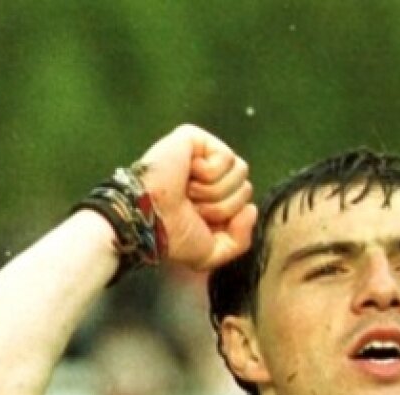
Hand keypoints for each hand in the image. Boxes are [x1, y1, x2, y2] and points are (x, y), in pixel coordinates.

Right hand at [136, 125, 257, 271]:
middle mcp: (208, 172)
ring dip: (214, 192)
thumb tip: (251, 209)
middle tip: (191, 206)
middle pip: (246, 187)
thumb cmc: (172, 237)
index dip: (228, 218)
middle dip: (222, 206)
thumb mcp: (211, 253)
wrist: (148, 222)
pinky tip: (187, 175)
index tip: (198, 221)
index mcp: (213, 195)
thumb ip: (241, 241)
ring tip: (188, 192)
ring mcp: (201, 153)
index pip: (245, 202)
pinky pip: (227, 158)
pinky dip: (209, 174)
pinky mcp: (193, 137)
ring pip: (241, 172)